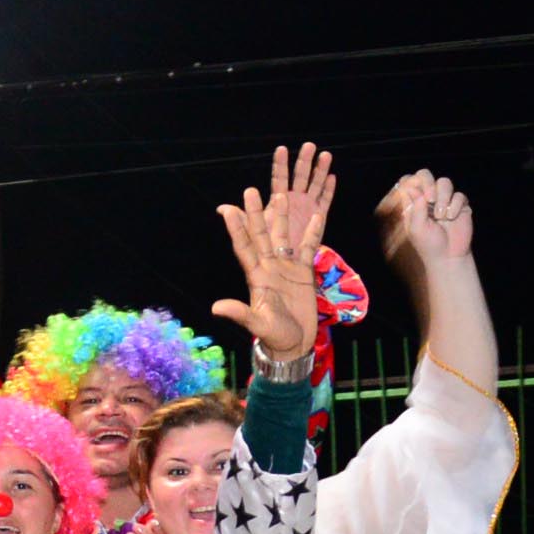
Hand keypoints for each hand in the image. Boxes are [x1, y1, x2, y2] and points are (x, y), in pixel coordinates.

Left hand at [212, 143, 332, 365]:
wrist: (294, 344)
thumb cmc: (274, 335)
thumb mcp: (257, 324)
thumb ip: (239, 314)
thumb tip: (216, 308)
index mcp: (256, 276)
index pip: (243, 247)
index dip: (236, 229)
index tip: (227, 209)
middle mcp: (268, 267)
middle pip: (261, 235)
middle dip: (256, 213)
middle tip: (250, 190)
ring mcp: (286, 268)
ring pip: (283, 238)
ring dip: (281, 218)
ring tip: (281, 195)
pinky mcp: (304, 273)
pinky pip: (308, 249)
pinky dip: (312, 233)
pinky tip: (317, 215)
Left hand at [377, 168, 473, 267]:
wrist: (448, 257)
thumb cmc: (428, 244)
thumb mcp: (416, 228)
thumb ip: (415, 207)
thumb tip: (412, 188)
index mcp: (414, 202)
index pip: (410, 181)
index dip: (412, 181)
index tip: (416, 193)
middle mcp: (428, 198)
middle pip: (426, 175)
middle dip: (428, 183)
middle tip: (429, 199)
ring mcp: (445, 200)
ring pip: (444, 182)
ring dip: (443, 196)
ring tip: (441, 215)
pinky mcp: (460, 205)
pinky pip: (459, 195)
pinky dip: (454, 206)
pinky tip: (451, 217)